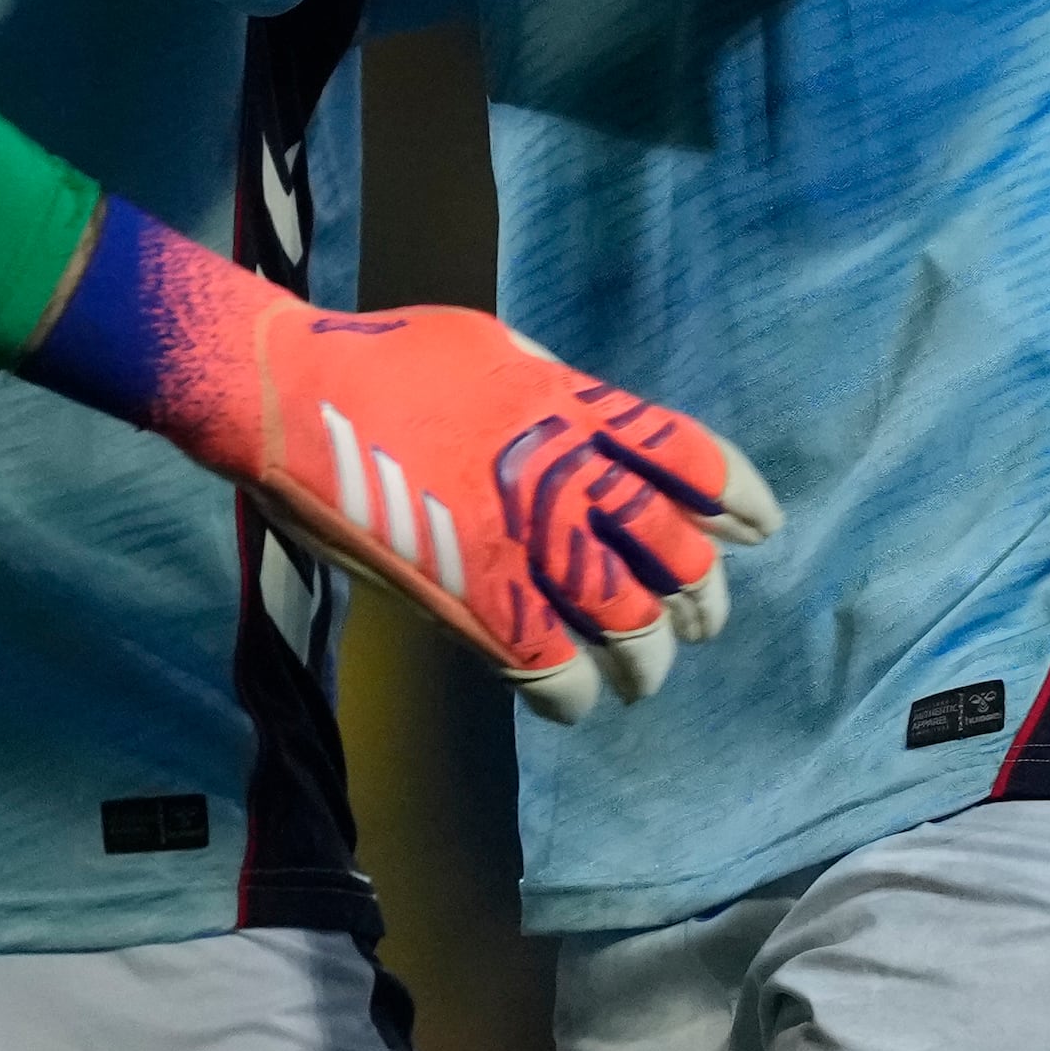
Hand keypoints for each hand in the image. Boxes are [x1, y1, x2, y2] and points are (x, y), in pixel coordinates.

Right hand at [31, 210, 779, 721]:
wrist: (293, 395)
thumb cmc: (382, 358)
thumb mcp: (494, 348)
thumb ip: (555, 393)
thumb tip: (586, 421)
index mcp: (578, 408)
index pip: (695, 462)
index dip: (738, 503)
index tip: (756, 532)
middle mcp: (569, 477)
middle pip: (678, 557)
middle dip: (701, 600)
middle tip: (701, 623)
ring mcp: (525, 546)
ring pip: (631, 628)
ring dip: (647, 662)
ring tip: (642, 678)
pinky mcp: (475, 603)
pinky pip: (555, 674)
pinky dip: (576, 697)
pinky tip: (574, 702)